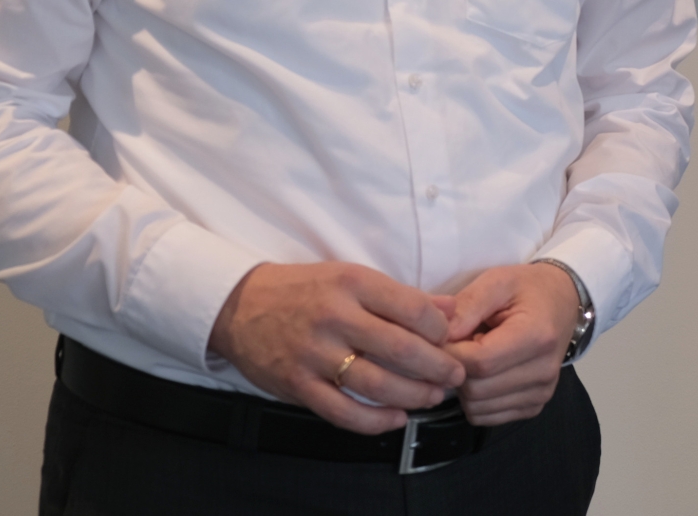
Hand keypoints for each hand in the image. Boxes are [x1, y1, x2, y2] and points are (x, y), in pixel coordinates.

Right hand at [208, 261, 463, 434]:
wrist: (240, 306)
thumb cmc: (306, 290)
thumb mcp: (352, 278)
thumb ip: (402, 296)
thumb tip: (451, 309)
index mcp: (352, 284)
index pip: (411, 308)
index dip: (440, 328)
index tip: (451, 338)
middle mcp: (334, 318)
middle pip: (400, 349)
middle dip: (437, 366)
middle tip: (457, 375)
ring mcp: (314, 354)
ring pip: (376, 383)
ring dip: (413, 395)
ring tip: (434, 396)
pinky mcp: (297, 385)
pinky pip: (343, 412)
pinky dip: (375, 421)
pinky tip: (397, 418)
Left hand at [439, 262, 583, 426]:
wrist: (562, 301)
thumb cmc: (526, 289)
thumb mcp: (496, 282)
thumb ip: (467, 306)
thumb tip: (438, 338)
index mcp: (537, 336)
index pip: (479, 362)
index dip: (450, 353)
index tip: (441, 337)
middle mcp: (544, 371)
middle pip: (475, 389)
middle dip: (455, 370)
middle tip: (459, 345)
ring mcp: (541, 393)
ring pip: (477, 408)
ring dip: (463, 387)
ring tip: (474, 357)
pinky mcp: (534, 407)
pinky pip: (486, 418)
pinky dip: (475, 400)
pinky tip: (484, 374)